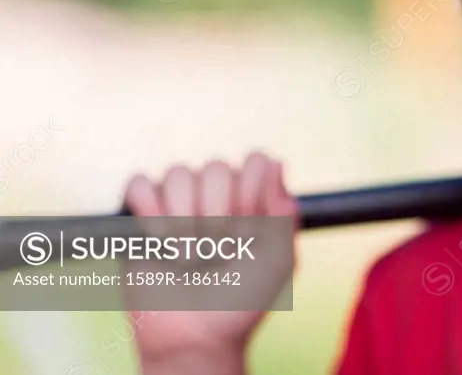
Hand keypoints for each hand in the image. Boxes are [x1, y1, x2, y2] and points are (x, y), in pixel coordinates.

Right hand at [122, 151, 299, 370]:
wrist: (195, 335)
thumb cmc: (240, 301)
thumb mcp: (279, 259)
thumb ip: (284, 211)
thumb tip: (275, 163)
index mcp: (253, 200)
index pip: (254, 161)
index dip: (250, 195)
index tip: (250, 232)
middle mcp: (217, 195)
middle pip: (215, 167)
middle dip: (217, 215)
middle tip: (218, 252)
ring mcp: (179, 203)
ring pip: (177, 173)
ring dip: (182, 222)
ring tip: (188, 257)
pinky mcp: (142, 216)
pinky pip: (140, 183)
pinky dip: (148, 211)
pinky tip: (158, 242)